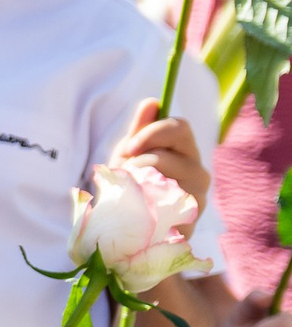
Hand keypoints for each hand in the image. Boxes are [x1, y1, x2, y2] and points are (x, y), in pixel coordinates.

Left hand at [111, 98, 210, 214]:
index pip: (180, 127)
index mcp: (187, 150)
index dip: (152, 133)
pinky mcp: (190, 224)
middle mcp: (199, 173)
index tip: (130, 147)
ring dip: (136, 186)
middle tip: (127, 175)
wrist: (131, 220)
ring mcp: (198, 199)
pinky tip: (141, 211)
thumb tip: (152, 102)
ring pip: (162, 183)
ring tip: (131, 192)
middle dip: (138, 163)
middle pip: (166, 156)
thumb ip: (140, 130)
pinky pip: (161, 209)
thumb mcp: (131, 153)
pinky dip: (143, 207)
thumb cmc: (132, 180)